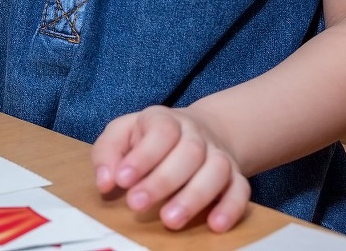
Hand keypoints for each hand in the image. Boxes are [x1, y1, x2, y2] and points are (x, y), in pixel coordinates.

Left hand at [92, 105, 250, 231]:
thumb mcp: (122, 134)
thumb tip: (105, 181)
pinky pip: (241, 189)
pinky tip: (216, 225)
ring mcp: (218, 155)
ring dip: (194, 197)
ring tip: (170, 221)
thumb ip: (108, 153)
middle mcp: (196, 135)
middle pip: (189, 152)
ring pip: (216, 171)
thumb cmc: (150, 138)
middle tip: (137, 205)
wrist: (196, 132)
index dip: (143, 156)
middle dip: (162, 181)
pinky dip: (231, 208)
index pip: (161, 131)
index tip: (122, 180)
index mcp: (166, 120)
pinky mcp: (235, 176)